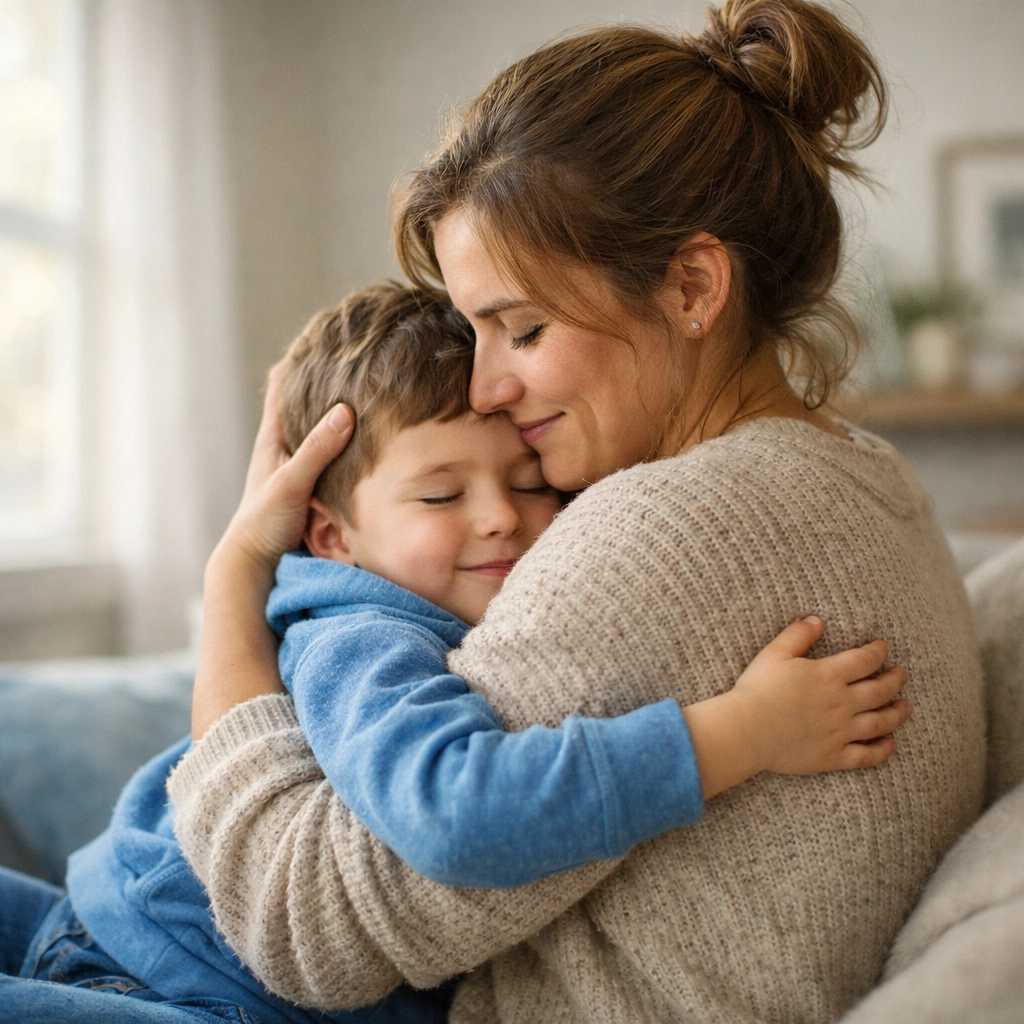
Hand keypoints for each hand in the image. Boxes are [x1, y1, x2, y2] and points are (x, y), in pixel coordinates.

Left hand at [216, 358, 354, 576]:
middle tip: (353, 353)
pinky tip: (365, 442)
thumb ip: (319, 449)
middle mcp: (283, 447)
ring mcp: (296, 468)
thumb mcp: (293, 483)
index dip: (299, 355)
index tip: (322, 331)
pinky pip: (330, 456)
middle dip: (324, 377)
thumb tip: (346, 411)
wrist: (253, 563)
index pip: (282, 382)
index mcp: (274, 437)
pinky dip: (345, 443)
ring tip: (367, 389)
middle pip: (302, 400)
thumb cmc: (265, 522)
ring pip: (318, 429)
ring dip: (337, 412)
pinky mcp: (309, 488)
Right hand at [732, 615, 911, 775]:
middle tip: (901, 674)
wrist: (746, 731)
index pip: (865, 660)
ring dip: (898, 713)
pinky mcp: (833, 756)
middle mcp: (841, 703)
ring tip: (907, 707)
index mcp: (828, 676)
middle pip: (879, 690)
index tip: (883, 648)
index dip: (878, 652)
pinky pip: (866, 755)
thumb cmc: (757, 690)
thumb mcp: (774, 654)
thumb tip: (817, 620)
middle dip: (894, 680)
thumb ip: (798, 635)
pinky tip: (891, 743)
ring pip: (880, 722)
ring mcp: (840, 732)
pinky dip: (883, 750)